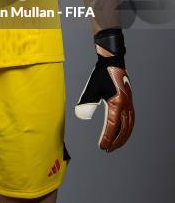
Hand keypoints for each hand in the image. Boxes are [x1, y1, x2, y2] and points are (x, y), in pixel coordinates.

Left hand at [75, 28, 134, 151]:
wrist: (112, 62)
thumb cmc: (100, 75)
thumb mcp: (91, 89)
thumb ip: (86, 103)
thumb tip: (80, 115)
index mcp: (117, 103)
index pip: (112, 126)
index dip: (107, 138)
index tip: (102, 147)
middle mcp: (126, 105)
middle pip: (124, 129)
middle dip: (116, 141)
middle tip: (108, 149)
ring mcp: (129, 103)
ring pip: (129, 125)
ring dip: (123, 136)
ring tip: (115, 144)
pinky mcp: (129, 101)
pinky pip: (131, 119)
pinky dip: (127, 128)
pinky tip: (122, 131)